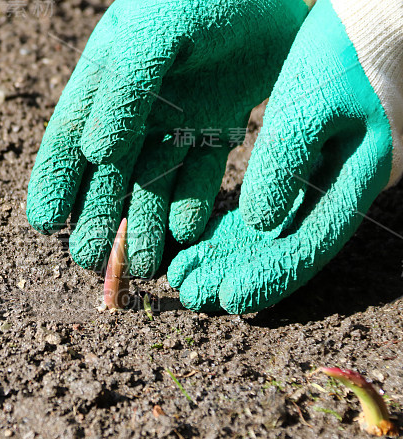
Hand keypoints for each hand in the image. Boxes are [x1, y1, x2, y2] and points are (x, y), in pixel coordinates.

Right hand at [26, 0, 308, 276]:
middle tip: (92, 261)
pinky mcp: (221, 123)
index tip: (44, 224)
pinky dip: (194, 203)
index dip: (54, 181)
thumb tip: (94, 154)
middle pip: (110, 173)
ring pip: (154, 182)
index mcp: (105, 80)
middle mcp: (136, 106)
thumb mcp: (150, 33)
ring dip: (146, 223)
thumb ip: (122, 90)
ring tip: (143, 264)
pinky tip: (187, 232)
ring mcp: (179, 117)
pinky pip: (202, 172)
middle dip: (99, 218)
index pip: (68, 138)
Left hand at [168, 0, 401, 312]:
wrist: (366, 21)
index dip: (270, 276)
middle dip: (237, 273)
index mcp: (357, 177)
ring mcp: (325, 180)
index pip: (310, 244)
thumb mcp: (307, 101)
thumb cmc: (340, 52)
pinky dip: (234, 229)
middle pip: (287, 248)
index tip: (228, 299)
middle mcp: (342, 188)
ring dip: (229, 256)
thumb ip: (283, 162)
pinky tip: (200, 243)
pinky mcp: (304, 168)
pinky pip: (267, 208)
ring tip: (184, 276)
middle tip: (190, 293)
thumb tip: (256, 223)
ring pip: (272, 233)